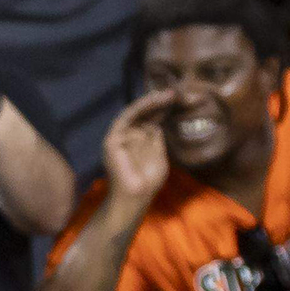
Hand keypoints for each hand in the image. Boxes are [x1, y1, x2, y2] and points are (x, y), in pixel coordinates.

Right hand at [100, 89, 176, 206]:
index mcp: (138, 141)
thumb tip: (157, 123)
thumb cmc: (148, 182)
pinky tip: (153, 100)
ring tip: (167, 94)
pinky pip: (126, 118)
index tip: (177, 100)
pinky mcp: (112, 140)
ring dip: (151, 102)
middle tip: (174, 93)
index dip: (162, 110)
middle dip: (158, 103)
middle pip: (143, 114)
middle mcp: (127, 136)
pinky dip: (139, 108)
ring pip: (136, 113)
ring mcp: (119, 137)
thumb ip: (156, 140)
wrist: (135, 197)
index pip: (150, 120)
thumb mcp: (159, 156)